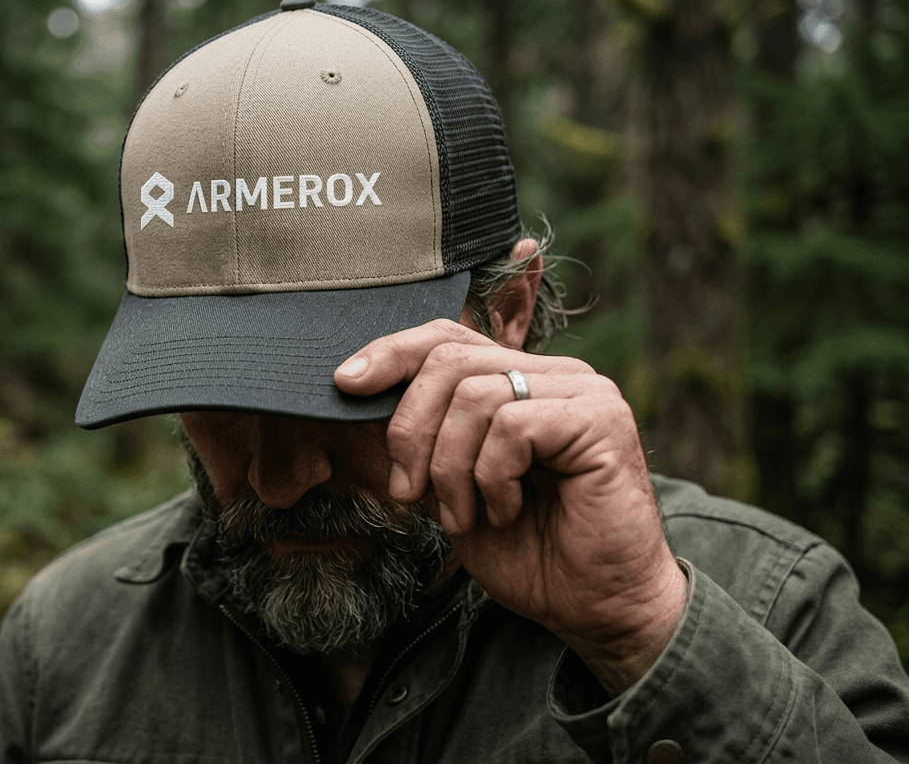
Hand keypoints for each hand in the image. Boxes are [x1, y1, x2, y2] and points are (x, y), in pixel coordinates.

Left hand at [335, 318, 686, 692]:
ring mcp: (584, 392)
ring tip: (464, 513)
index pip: (446, 338)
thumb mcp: (452, 486)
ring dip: (450, 468)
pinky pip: (512, 426)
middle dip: (410, 429)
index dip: (390, 354)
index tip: (345, 385)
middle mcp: (556, 374)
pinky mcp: (601, 419)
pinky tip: (505, 511)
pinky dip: (491, 478)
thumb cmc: (527, 549)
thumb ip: (423, 440)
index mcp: (523, 379)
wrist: (592, 606)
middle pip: (449, 362)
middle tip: (407, 490)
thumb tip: (359, 394)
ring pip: (475, 396)